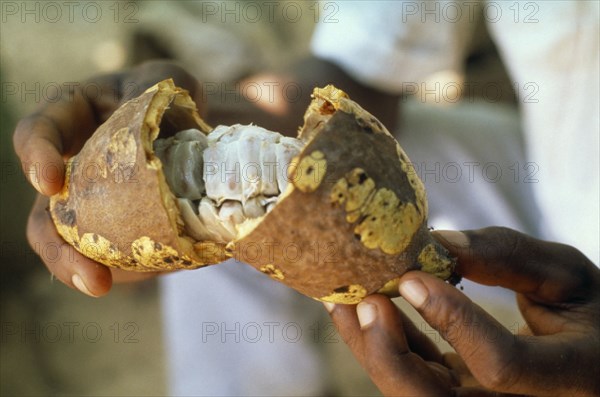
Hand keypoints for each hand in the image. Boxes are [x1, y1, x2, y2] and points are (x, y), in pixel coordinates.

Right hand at [13, 60, 202, 295]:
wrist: (187, 134)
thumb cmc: (170, 100)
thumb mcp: (169, 80)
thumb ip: (164, 85)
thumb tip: (181, 117)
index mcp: (72, 118)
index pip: (39, 132)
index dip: (37, 155)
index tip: (50, 181)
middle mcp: (70, 169)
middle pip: (44, 215)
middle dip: (57, 248)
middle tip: (86, 272)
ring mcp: (89, 207)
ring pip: (73, 247)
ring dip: (85, 271)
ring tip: (103, 284)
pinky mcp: (115, 232)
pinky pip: (113, 257)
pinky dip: (127, 270)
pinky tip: (150, 272)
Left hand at [325, 227, 599, 395]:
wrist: (589, 350)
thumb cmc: (586, 309)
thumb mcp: (567, 275)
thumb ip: (509, 257)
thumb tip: (438, 242)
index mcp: (569, 378)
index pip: (502, 366)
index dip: (454, 323)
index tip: (415, 277)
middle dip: (389, 355)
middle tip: (363, 301)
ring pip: (415, 395)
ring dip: (372, 349)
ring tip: (341, 301)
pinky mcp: (462, 394)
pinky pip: (417, 378)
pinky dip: (387, 345)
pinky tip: (364, 308)